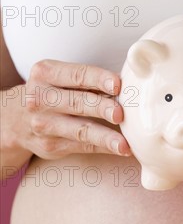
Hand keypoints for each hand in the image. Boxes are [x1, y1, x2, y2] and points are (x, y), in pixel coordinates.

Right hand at [14, 59, 131, 159]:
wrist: (14, 119)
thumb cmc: (50, 93)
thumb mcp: (58, 78)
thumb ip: (87, 81)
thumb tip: (127, 86)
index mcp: (45, 74)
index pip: (76, 75)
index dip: (99, 79)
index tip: (118, 84)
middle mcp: (40, 99)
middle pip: (77, 102)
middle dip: (101, 108)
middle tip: (120, 113)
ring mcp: (44, 125)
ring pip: (80, 130)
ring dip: (105, 137)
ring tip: (124, 144)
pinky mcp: (51, 145)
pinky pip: (83, 146)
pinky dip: (104, 148)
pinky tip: (121, 149)